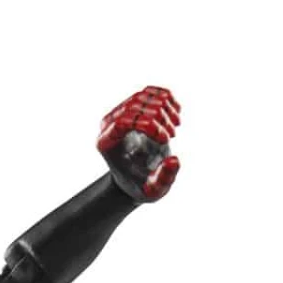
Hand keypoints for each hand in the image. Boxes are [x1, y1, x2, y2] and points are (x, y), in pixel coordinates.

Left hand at [97, 87, 180, 202]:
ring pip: (144, 96)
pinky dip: (167, 98)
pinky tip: (175, 115)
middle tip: (172, 135)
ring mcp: (121, 112)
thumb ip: (163, 179)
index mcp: (106, 143)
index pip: (123, 121)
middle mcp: (109, 124)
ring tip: (174, 128)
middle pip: (135, 106)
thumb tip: (174, 160)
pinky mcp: (135, 106)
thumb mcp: (153, 190)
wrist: (137, 179)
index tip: (165, 139)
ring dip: (166, 109)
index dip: (148, 125)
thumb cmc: (142, 186)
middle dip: (159, 118)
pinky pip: (151, 92)